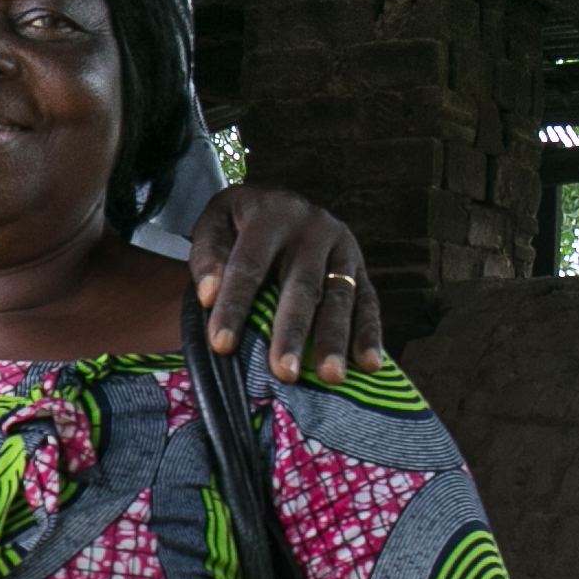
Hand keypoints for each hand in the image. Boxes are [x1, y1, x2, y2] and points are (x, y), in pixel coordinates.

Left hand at [189, 182, 383, 386]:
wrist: (281, 201)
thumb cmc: (240, 224)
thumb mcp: (215, 223)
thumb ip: (208, 255)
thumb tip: (208, 295)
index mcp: (271, 214)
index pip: (249, 265)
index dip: (235, 305)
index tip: (222, 345)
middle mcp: (313, 228)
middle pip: (302, 285)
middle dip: (293, 331)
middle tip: (285, 372)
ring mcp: (343, 246)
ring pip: (340, 297)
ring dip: (335, 339)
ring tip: (330, 377)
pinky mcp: (361, 266)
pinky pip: (369, 302)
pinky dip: (370, 334)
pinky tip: (369, 364)